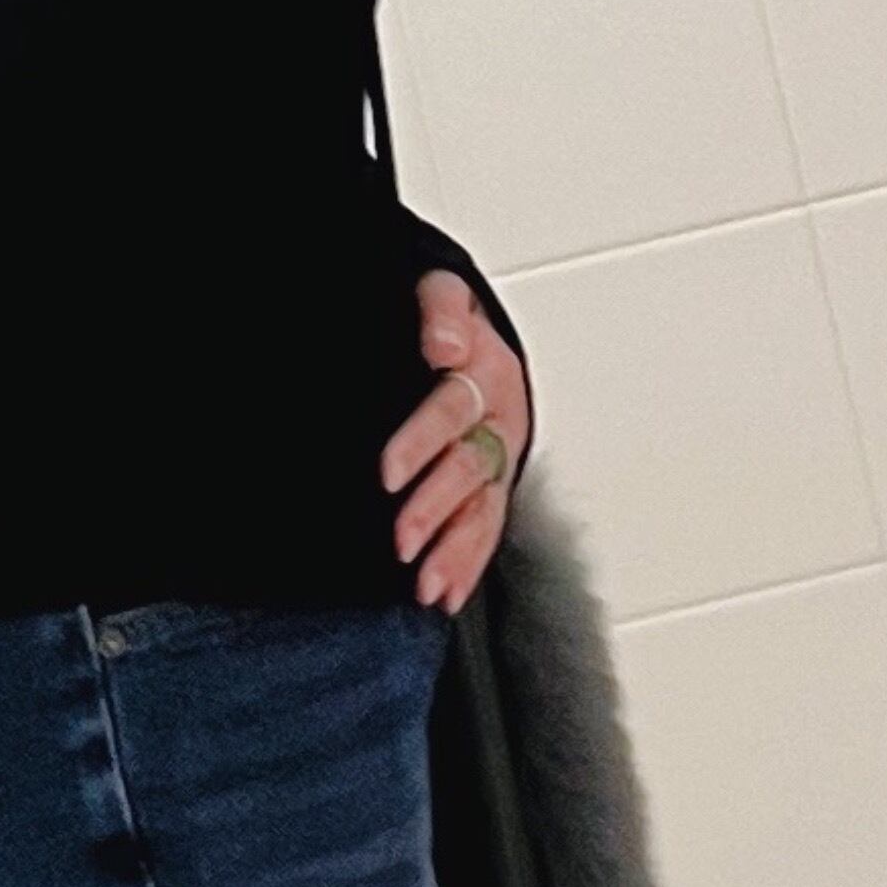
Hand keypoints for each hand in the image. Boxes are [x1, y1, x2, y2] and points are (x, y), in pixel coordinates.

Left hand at [383, 273, 529, 612]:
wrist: (462, 337)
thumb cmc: (443, 321)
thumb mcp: (439, 292)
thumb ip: (440, 308)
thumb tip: (443, 343)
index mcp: (485, 371)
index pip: (453, 408)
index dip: (422, 441)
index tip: (388, 473)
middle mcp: (497, 420)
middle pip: (469, 467)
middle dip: (435, 508)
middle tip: (401, 539)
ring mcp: (497, 460)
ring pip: (481, 510)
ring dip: (455, 551)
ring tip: (426, 585)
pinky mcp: (492, 491)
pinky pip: (486, 533)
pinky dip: (466, 567)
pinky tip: (446, 594)